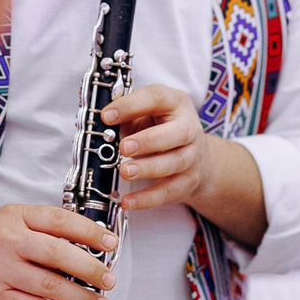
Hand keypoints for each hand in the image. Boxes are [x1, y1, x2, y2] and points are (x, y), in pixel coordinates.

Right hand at [0, 204, 116, 299]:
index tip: (110, 243)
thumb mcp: (6, 221)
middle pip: (58, 254)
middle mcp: (6, 241)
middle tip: (109, 279)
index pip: (59, 221)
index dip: (90, 232)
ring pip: (50, 285)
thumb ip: (40, 230)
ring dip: (81, 297)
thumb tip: (86, 247)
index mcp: (14, 217)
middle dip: (91, 268)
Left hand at [105, 83, 212, 212]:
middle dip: (149, 141)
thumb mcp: (146, 114)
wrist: (197, 157)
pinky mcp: (188, 181)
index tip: (107, 116)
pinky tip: (128, 201)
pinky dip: (148, 198)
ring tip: (124, 172)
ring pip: (174, 163)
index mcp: (175, 103)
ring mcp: (192, 156)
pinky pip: (169, 191)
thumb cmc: (161, 129)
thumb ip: (126, 116)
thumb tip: (102, 123)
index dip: (131, 105)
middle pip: (176, 133)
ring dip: (148, 168)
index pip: (156, 98)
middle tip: (124, 147)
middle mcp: (189, 128)